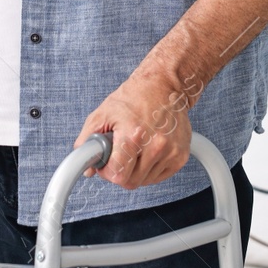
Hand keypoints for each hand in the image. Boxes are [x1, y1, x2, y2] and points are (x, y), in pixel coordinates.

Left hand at [72, 70, 197, 189]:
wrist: (164, 85)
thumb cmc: (134, 97)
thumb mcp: (103, 113)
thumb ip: (88, 141)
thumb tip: (87, 168)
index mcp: (133, 135)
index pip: (118, 175)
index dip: (107, 172)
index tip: (107, 164)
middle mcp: (156, 145)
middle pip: (131, 182)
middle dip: (121, 172)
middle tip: (119, 154)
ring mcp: (171, 152)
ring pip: (145, 181)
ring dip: (136, 170)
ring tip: (136, 147)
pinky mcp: (180, 156)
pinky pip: (159, 177)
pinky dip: (150, 168)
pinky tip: (148, 150)